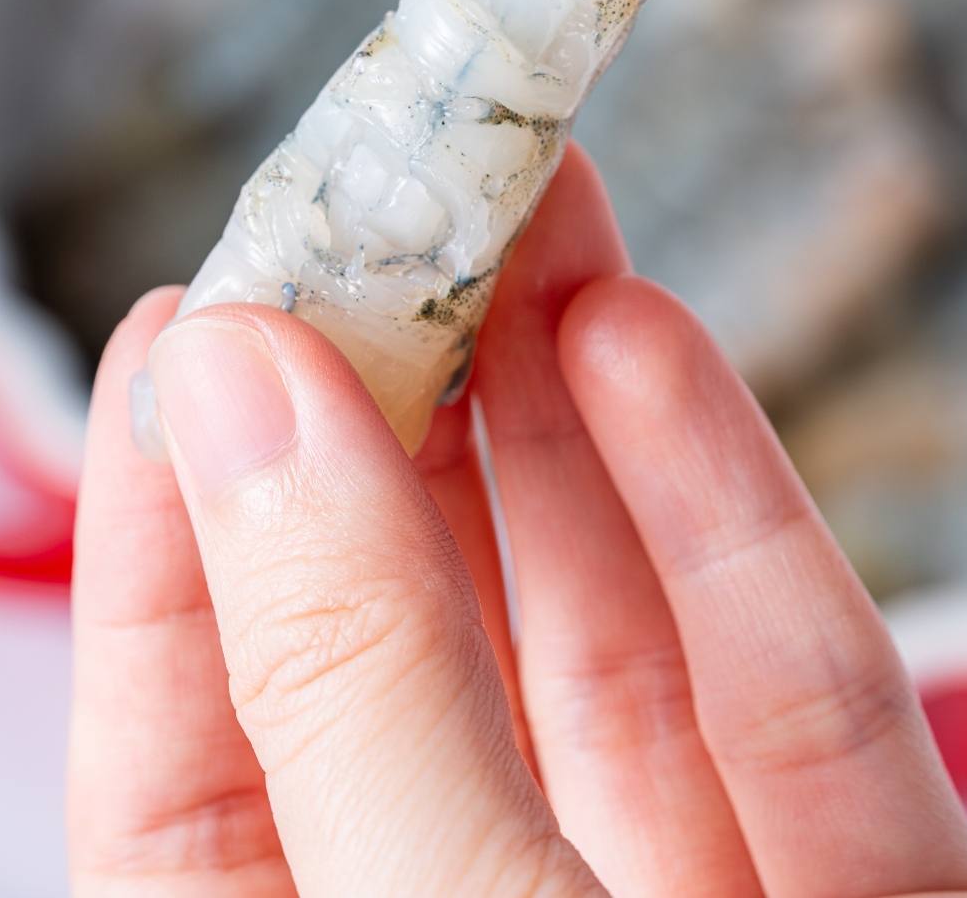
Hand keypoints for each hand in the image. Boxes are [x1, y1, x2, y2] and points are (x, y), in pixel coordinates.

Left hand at [67, 145, 966, 895]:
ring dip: (569, 413)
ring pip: (611, 640)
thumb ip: (344, 671)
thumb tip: (235, 388)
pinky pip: (792, 700)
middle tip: (394, 208)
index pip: (189, 758)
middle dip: (403, 411)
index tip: (192, 317)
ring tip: (542, 211)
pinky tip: (650, 346)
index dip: (174, 530)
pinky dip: (724, 512)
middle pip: (416, 650)